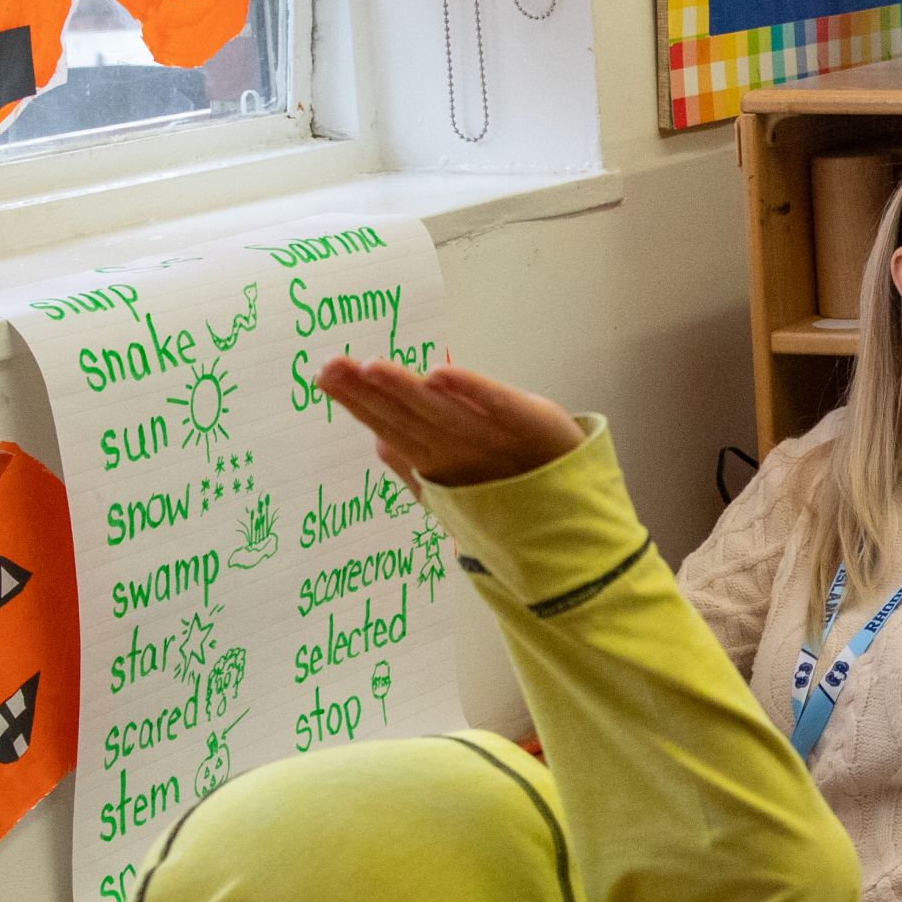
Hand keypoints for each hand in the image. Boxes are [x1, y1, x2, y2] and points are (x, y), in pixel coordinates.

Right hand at [316, 355, 583, 488]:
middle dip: (369, 393)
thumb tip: (377, 443)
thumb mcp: (458, 490)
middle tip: (330, 366)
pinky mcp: (536, 430)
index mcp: (440, 465)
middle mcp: (461, 455)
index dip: (358, 403)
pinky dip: (472, 394)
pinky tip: (440, 376)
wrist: (578, 535)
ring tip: (370, 367)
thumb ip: (417, 468)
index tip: (323, 375)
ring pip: (443, 414)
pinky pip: (501, 409)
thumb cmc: (511, 503)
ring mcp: (496, 444)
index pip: (391, 428)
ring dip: (405, 391)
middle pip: (409, 419)